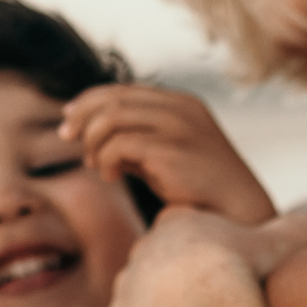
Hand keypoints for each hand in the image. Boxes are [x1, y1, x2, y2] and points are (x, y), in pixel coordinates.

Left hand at [59, 84, 276, 224]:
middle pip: (113, 98)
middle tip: (67, 137)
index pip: (124, 89)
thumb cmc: (201, 192)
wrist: (239, 217)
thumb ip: (138, 141)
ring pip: (111, 118)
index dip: (90, 101)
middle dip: (83, 117)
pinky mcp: (172, 151)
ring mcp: (178, 128)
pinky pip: (119, 146)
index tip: (69, 119)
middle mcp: (181, 108)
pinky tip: (112, 176)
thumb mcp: (167, 157)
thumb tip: (91, 135)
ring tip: (98, 166)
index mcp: (182, 104)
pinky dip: (105, 161)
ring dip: (94, 142)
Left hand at [107, 209, 306, 306]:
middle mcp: (144, 248)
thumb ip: (293, 228)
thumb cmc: (243, 271)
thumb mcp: (283, 241)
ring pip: (144, 298)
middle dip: (183, 284)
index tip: (227, 275)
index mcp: (177, 222)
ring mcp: (128, 284)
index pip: (186, 234)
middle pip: (163, 267)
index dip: (209, 256)